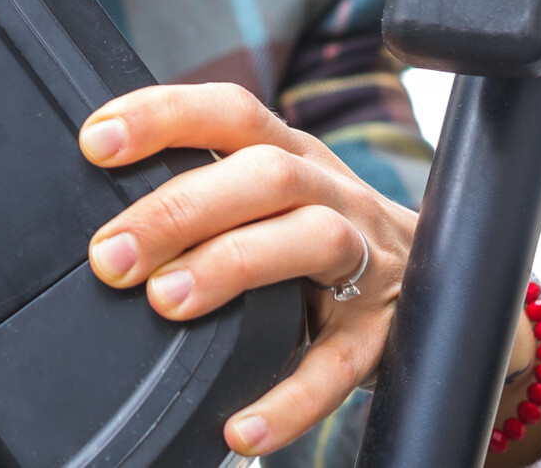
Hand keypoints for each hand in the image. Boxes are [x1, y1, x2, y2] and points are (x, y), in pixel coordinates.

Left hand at [78, 83, 415, 458]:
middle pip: (264, 175)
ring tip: (165, 302)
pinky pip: (339, 366)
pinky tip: (240, 427)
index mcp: (292, 154)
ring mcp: (367, 261)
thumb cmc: (319, 234)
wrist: (444, 287)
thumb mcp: (271, 197)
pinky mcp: (382, 335)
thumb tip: (107, 220)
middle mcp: (331, 194)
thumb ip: (206, 192)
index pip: (230, 112)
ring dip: (231, 266)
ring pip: (310, 240)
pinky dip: (289, 399)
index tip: (96, 141)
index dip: (164, 116)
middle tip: (110, 255)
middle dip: (179, 209)